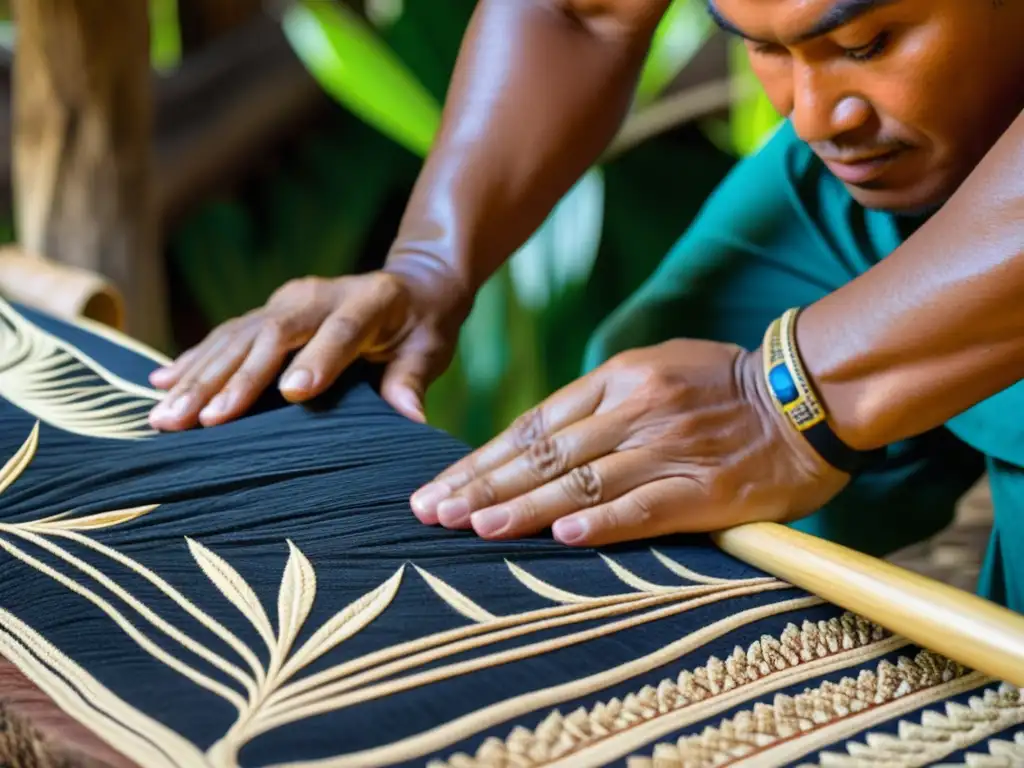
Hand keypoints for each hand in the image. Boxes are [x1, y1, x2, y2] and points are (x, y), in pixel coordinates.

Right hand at [148, 259, 470, 430]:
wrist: (410, 284)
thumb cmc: (423, 325)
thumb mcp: (430, 349)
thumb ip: (412, 379)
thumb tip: (411, 419)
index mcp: (367, 301)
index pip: (339, 330)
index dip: (317, 359)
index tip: (292, 394)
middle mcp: (317, 295)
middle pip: (270, 336)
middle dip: (231, 380)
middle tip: (194, 422)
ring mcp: (287, 301)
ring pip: (236, 338)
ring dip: (198, 378)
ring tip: (164, 417)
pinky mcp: (267, 311)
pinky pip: (225, 336)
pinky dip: (193, 360)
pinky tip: (161, 384)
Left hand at [409, 339, 849, 545]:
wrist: (806, 391)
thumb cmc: (724, 382)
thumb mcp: (655, 367)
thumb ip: (600, 400)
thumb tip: (540, 439)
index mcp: (618, 379)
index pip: (533, 425)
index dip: (482, 458)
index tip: (440, 485)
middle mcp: (633, 410)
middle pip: (543, 453)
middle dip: (481, 484)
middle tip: (431, 511)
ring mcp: (667, 449)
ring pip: (581, 481)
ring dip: (523, 506)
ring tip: (472, 526)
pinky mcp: (704, 488)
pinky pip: (644, 506)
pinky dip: (600, 522)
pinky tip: (559, 537)